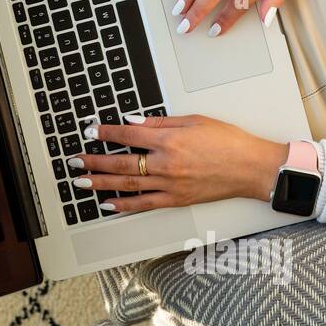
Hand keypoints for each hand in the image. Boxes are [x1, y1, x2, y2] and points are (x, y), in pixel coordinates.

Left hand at [73, 114, 286, 211]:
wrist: (251, 167)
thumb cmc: (228, 141)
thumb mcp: (194, 121)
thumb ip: (159, 123)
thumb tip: (132, 122)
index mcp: (170, 140)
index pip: (128, 136)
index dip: (106, 133)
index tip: (90, 131)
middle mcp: (166, 164)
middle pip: (121, 163)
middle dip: (94, 162)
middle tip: (74, 161)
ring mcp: (170, 185)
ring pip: (128, 185)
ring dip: (102, 184)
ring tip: (81, 183)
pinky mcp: (177, 199)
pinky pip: (145, 204)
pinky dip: (124, 205)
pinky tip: (108, 204)